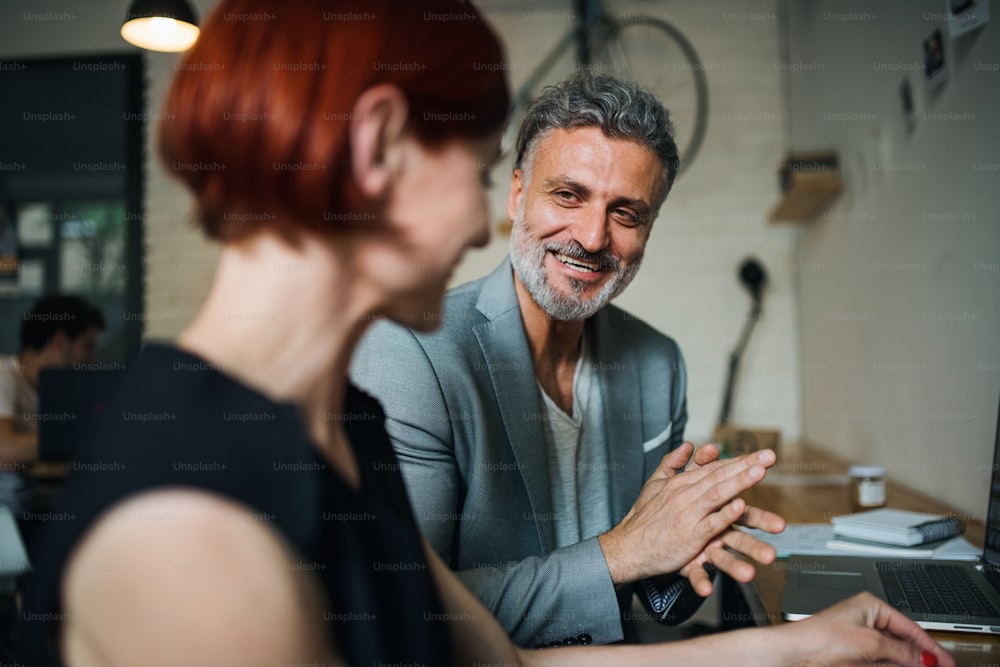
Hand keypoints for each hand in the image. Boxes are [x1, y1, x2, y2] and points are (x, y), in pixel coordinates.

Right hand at [597, 442, 778, 584]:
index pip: (715, 468)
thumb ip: (672, 463)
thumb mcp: (654, 484)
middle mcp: (686, 495)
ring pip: (718, 494)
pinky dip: (725, 514)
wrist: (627, 547)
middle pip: (720, 476)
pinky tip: (740, 506)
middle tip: (768, 456)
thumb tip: (687, 445)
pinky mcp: (690, 536)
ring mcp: (688, 514)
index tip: (762, 455)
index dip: (740, 461)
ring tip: (759, 473)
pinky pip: (710, 523)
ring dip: (740, 482)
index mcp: (681, 483)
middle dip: (746, 465)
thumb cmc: (642, 518)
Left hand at [782, 592, 953, 666]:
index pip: (909, 626)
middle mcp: (867, 619)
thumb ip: (901, 651)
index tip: (945, 661)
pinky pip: (882, 661)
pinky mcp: (855, 654)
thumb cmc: (820, 636)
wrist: (795, 652)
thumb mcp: (870, 643)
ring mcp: (861, 637)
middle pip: (904, 640)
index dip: (930, 645)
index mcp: (871, 606)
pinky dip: (894, 666)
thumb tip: (925, 658)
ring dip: (908, 663)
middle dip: (920, 656)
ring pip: (895, 653)